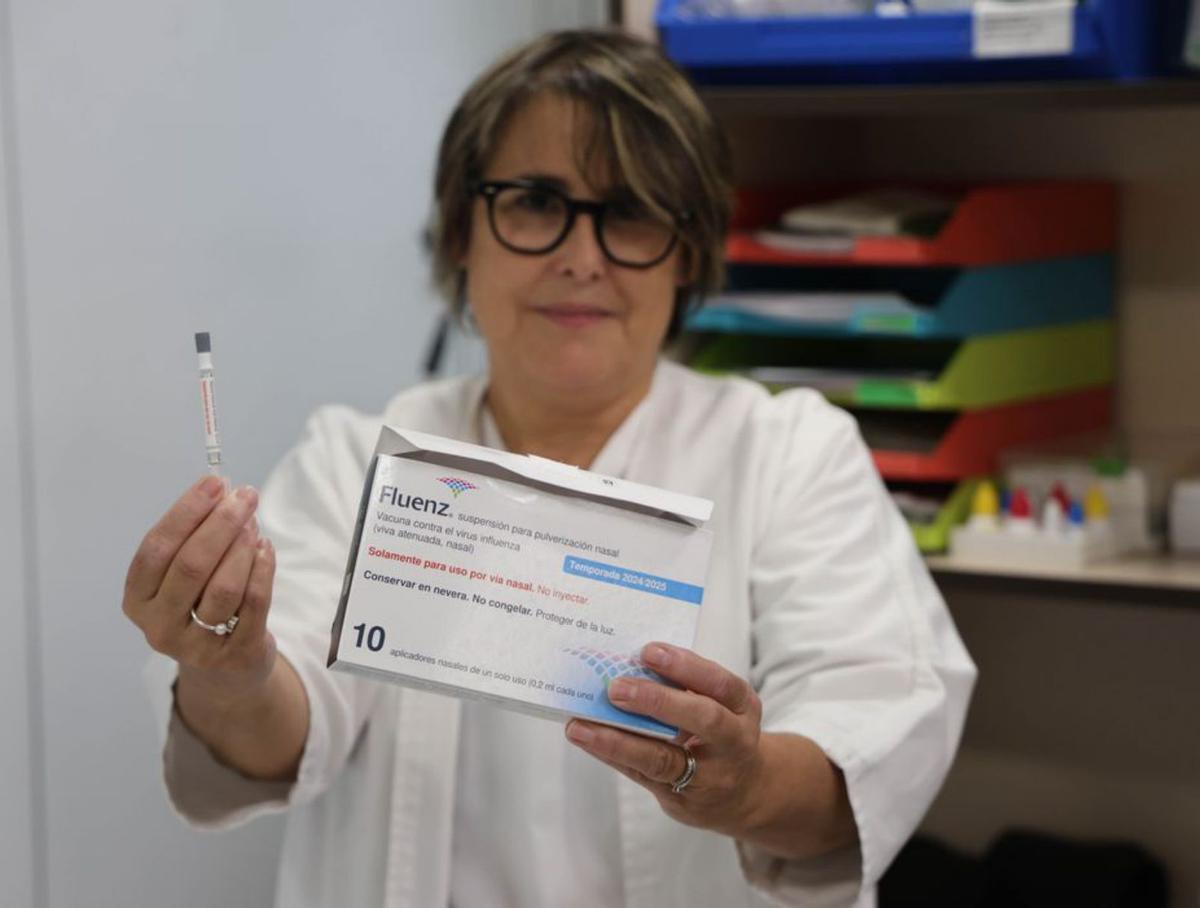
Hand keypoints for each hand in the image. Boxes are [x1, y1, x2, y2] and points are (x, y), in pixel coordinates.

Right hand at [122, 474, 277, 704]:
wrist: (225, 667)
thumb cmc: (200, 605)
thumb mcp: (184, 575)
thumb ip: (194, 537)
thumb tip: (223, 491)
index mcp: (137, 599)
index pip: (157, 548)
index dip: (186, 512)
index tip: (214, 483)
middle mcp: (159, 626)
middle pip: (191, 565)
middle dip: (221, 523)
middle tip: (245, 496)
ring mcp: (196, 645)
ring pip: (224, 587)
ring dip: (243, 547)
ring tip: (254, 524)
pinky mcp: (235, 654)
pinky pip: (254, 603)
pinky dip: (263, 569)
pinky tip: (266, 548)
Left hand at [565, 642, 767, 837]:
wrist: (743, 794)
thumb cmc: (720, 733)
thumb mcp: (720, 705)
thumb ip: (685, 685)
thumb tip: (628, 662)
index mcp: (742, 707)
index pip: (721, 684)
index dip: (686, 666)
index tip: (648, 651)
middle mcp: (733, 741)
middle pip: (703, 719)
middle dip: (657, 701)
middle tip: (615, 688)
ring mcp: (709, 776)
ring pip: (664, 759)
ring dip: (619, 741)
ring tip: (581, 726)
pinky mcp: (681, 799)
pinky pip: (642, 775)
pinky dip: (613, 755)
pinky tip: (588, 741)